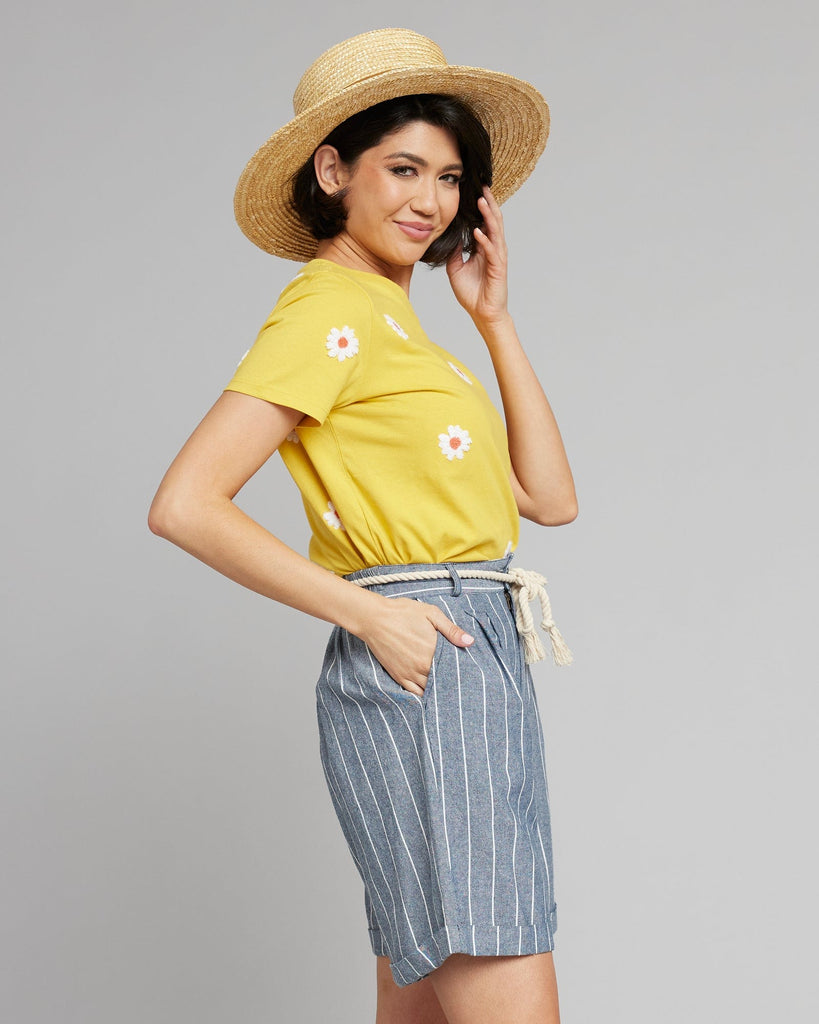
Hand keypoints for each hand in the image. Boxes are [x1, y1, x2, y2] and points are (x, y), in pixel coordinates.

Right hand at [356, 597, 474, 696]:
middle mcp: (422, 666)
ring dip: (438, 688)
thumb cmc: (403, 612)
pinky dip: (424, 694)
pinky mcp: (398, 676)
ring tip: (446, 686)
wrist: (374, 618)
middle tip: (460, 679)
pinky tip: (430, 692)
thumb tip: (470, 642)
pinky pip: (414, 693)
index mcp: (433, 650)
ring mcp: (409, 673)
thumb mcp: (431, 614)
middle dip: (451, 680)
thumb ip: (451, 630)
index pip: (454, 667)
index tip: (467, 668)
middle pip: (443, 680)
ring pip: (430, 689)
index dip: (462, 669)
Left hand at [445, 185, 509, 329]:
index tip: (475, 191)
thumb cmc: (472, 293)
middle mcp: (493, 249)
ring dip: (489, 216)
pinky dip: (485, 241)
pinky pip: (492, 251)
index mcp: (484, 248)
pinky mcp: (498, 269)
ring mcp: (497, 258)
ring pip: (495, 232)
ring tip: (483, 201)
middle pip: (493, 221)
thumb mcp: (455, 269)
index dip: (481, 208)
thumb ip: (454, 252)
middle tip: (483, 187)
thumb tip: (450, 238)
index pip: (484, 222)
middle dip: (488, 204)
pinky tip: (478, 232)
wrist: (482, 313)